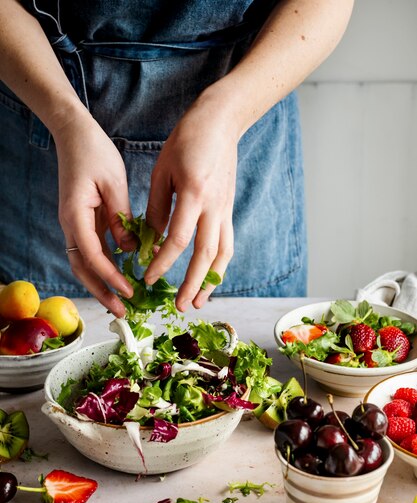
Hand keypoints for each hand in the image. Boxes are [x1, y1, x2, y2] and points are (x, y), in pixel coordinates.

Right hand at [53, 111, 135, 316]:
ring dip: (101, 284)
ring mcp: (74, 225)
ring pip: (85, 264)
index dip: (111, 277)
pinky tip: (120, 276)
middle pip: (83, 269)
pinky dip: (104, 267)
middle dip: (102, 292)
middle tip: (123, 311)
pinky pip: (91, 251)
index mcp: (76, 216)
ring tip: (122, 302)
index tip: (130, 291)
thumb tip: (131, 249)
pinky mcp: (82, 222)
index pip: (93, 257)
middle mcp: (71, 225)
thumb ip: (122, 218)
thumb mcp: (115, 184)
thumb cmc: (95, 152)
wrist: (74, 134)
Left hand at [144, 92, 238, 311]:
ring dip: (211, 282)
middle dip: (192, 283)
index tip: (148, 276)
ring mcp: (226, 210)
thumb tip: (151, 238)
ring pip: (222, 254)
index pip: (179, 239)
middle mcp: (215, 207)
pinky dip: (220, 265)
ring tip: (198, 302)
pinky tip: (210, 278)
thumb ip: (157, 206)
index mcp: (194, 195)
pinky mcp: (230, 210)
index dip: (163, 262)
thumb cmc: (187, 141)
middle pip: (205, 254)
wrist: (221, 123)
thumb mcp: (163, 170)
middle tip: (179, 305)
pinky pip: (227, 243)